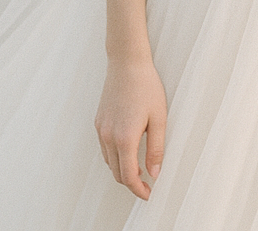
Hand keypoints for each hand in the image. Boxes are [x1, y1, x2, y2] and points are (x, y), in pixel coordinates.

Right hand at [95, 57, 166, 199]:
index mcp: (125, 138)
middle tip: (147, 184)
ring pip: (109, 162)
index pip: (128, 176)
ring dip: (122, 170)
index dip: (139, 190)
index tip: (149, 193)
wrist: (127, 63)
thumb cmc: (145, 86)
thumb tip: (154, 173)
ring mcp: (101, 129)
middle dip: (131, 183)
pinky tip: (127, 152)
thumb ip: (156, 149)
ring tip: (139, 169)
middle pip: (116, 173)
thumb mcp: (158, 118)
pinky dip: (115, 157)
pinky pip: (104, 149)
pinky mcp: (98, 122)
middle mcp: (108, 137)